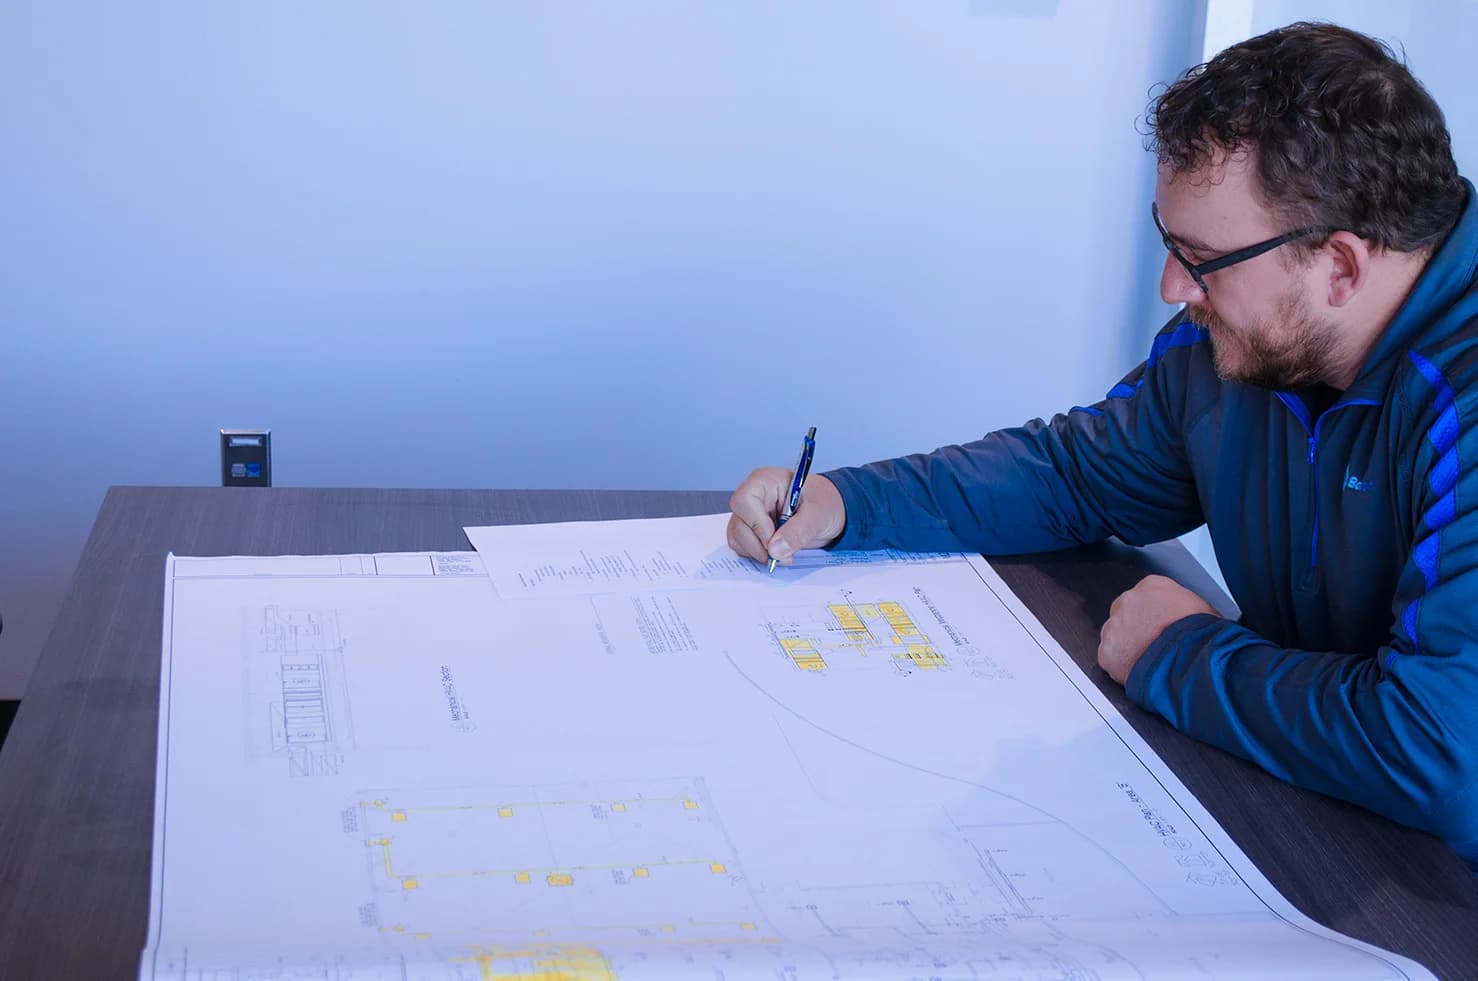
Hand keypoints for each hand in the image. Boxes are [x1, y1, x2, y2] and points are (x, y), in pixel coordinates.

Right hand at [727, 469, 845, 564]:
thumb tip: (775, 549)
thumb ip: (798, 531)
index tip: (773, 542)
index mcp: (766, 482)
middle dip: (760, 545)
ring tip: (784, 555)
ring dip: (759, 553)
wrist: (831, 511)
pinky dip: (758, 555)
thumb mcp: (818, 514)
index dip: (756, 524)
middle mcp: (753, 497)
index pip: (744, 501)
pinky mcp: (751, 531)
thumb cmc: (825, 502)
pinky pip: (743, 547)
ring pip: (737, 538)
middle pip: (739, 524)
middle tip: (784, 556)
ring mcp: (750, 515)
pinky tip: (778, 553)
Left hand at [1097, 574, 1216, 684]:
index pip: (1146, 596)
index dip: (1154, 614)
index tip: (1160, 626)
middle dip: (1136, 628)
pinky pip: (1110, 659)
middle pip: (1126, 613)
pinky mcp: (1107, 652)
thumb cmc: (1203, 635)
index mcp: (1152, 585)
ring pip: (1115, 636)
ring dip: (1127, 647)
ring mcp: (1114, 626)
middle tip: (1153, 645)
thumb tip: (1188, 618)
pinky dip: (1121, 667)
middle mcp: (1128, 601)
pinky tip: (1139, 672)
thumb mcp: (1203, 608)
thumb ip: (1184, 607)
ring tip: (1148, 662)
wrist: (1190, 659)